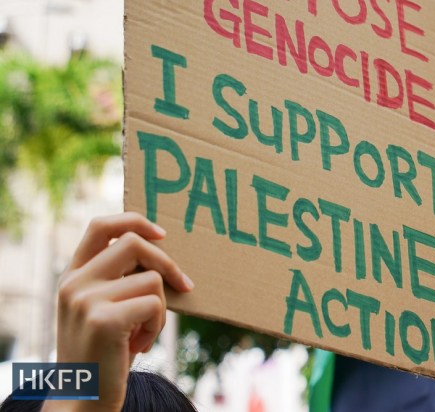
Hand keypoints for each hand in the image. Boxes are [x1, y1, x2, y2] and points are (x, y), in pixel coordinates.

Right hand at [53, 213, 193, 411]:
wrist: (81, 400)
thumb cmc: (103, 353)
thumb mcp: (100, 310)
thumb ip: (116, 280)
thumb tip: (162, 247)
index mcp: (72, 276)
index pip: (100, 226)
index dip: (135, 220)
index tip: (162, 235)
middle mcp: (74, 283)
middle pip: (134, 243)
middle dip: (167, 263)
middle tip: (182, 286)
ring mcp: (85, 299)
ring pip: (152, 278)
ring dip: (159, 309)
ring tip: (142, 334)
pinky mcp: (104, 319)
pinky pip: (154, 305)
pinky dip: (157, 326)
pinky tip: (139, 346)